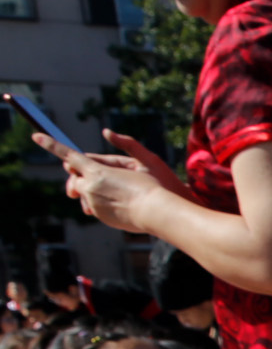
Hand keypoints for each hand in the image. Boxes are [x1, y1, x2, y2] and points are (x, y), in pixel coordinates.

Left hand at [41, 128, 185, 232]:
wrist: (160, 215)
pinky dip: (102, 201)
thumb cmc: (155, 186)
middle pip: (74, 177)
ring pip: (84, 192)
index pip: (69, 155)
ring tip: (116, 190)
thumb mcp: (144, 160)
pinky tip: (121, 201)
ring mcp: (94, 204)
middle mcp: (90, 188)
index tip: (36, 136)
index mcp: (97, 171)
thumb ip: (123, 145)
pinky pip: (93, 205)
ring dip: (93, 188)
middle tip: (94, 173)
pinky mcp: (100, 216)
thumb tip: (106, 132)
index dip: (50, 144)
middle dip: (79, 174)